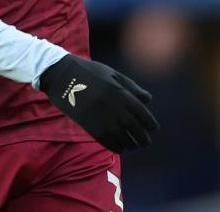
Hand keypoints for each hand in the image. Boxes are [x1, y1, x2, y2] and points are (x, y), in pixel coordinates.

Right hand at [39, 54, 158, 152]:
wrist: (65, 78)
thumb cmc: (92, 73)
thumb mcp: (114, 75)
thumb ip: (132, 88)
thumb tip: (148, 100)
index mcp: (123, 94)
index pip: (143, 115)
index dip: (150, 124)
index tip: (154, 129)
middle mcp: (116, 109)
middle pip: (135, 130)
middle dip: (143, 138)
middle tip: (145, 142)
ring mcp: (103, 119)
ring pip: (123, 139)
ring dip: (131, 144)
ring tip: (134, 145)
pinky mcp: (91, 127)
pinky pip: (108, 142)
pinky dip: (116, 147)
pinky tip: (120, 147)